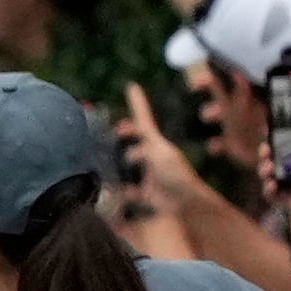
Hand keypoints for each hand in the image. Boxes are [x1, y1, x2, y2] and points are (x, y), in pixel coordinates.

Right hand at [117, 85, 205, 204]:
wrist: (187, 204)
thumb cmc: (175, 174)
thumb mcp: (157, 152)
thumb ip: (141, 135)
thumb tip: (126, 113)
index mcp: (156, 144)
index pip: (144, 120)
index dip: (137, 104)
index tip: (132, 86)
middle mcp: (153, 157)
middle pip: (135, 141)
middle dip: (124, 136)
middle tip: (112, 132)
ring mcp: (150, 176)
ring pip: (130, 164)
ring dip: (118, 162)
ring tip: (103, 161)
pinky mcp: (147, 195)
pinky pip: (129, 191)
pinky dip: (120, 191)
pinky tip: (110, 193)